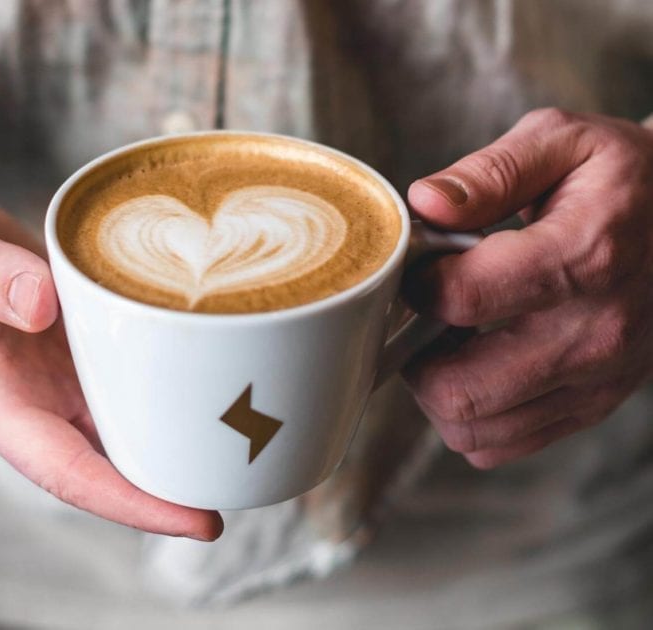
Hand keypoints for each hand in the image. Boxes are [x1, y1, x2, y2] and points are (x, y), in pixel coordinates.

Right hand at [0, 127, 221, 539]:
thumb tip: (43, 304)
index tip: (195, 518)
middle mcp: (24, 398)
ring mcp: (47, 373)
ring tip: (243, 442)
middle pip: (106, 459)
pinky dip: (159, 382)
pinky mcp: (65, 340)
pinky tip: (202, 377)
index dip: (130, 501)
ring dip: (172, 436)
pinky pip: (118, 372)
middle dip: (171, 482)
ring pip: (118, 421)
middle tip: (247, 480)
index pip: (64, 469)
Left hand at [403, 109, 652, 467]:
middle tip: (421, 317)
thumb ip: (490, 173)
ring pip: (473, 430)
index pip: (464, 298)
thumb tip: (425, 204)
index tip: (420, 266)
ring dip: (437, 391)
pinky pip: (500, 444)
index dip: (418, 283)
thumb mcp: (562, 143)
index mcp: (584, 256)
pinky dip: (470, 416)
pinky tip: (477, 366)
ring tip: (449, 340)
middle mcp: (595, 333)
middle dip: (415, 355)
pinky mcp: (592, 406)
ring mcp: (597, 381)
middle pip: (460, 390)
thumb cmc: (620, 180)